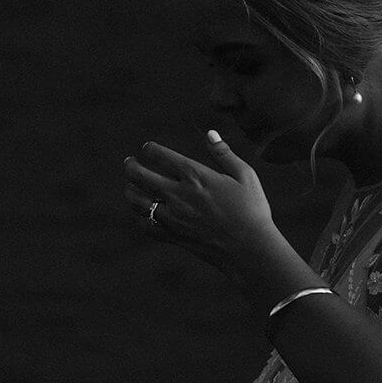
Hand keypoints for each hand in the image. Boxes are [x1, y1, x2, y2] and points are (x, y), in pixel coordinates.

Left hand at [124, 132, 274, 269]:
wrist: (251, 249)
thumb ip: (224, 154)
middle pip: (140, 176)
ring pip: (137, 201)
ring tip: (130, 187)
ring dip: (130, 191)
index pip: (161, 155)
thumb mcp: (245, 176)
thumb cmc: (253, 210)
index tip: (148, 147)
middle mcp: (179, 194)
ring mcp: (173, 217)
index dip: (150, 149)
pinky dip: (140, 217)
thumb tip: (210, 133)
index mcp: (196, 175)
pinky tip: (142, 213)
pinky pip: (146, 225)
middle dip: (130, 166)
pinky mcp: (174, 236)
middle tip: (128, 162)